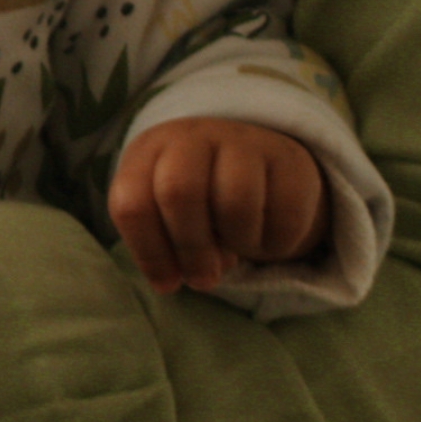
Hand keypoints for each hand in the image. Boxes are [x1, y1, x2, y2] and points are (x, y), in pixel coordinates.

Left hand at [110, 113, 327, 294]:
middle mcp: (194, 137)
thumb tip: (178, 279)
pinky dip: (274, 243)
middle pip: (179, 193)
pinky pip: (283, 216)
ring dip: (238, 243)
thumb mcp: (167, 214)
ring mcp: (243, 141)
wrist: (259, 159)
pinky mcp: (288, 158)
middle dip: (190, 248)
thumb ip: (162, 244)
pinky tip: (267, 236)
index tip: (168, 283)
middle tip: (204, 278)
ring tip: (238, 247)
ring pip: (236, 203)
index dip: (149, 253)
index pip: (132, 203)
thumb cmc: (201, 197)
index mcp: (151, 152)